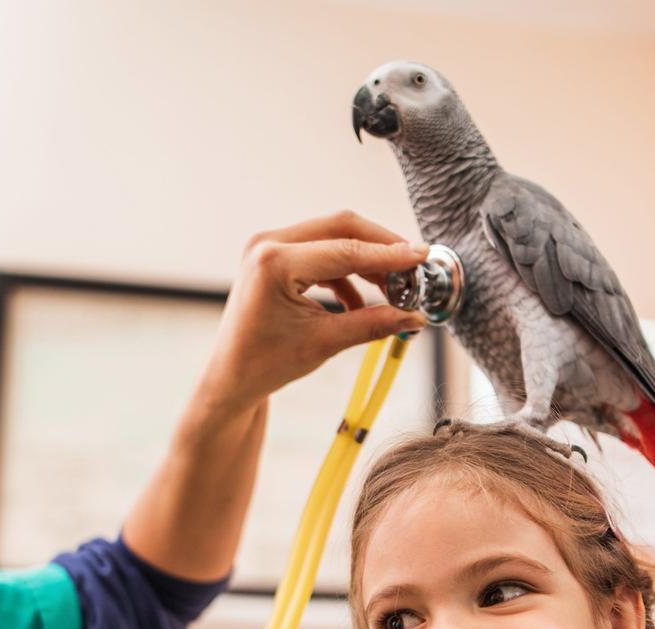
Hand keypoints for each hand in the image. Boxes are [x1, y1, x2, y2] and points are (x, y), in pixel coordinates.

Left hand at [199, 211, 429, 414]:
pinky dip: (346, 271)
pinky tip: (362, 301)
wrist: (231, 376)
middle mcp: (268, 244)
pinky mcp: (274, 255)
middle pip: (341, 227)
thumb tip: (415, 317)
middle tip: (413, 269)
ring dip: (366, 260)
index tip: (422, 258)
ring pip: (333, 236)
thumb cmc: (266, 363)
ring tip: (393, 290)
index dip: (389, 255)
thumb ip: (373, 324)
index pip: (346, 250)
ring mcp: (269, 245)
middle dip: (381, 247)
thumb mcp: (324, 343)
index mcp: (275, 263)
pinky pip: (321, 251)